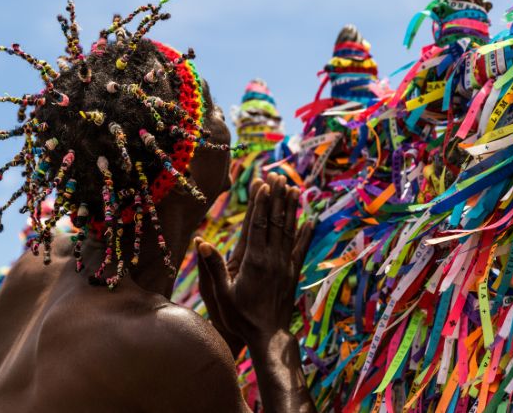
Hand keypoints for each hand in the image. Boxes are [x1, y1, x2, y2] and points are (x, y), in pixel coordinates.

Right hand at [196, 173, 312, 343]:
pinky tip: (311, 219)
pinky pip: (300, 248)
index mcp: (254, 261)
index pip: (258, 224)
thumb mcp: (220, 294)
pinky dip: (305, 232)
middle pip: (276, 221)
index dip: (261, 202)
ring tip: (294, 188)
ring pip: (289, 230)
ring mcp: (285, 265)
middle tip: (279, 176)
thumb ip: (213, 267)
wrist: (268, 337)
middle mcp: (273, 259)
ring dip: (291, 208)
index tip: (264, 182)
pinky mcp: (292, 273)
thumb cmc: (240, 318)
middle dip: (277, 197)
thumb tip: (201, 242)